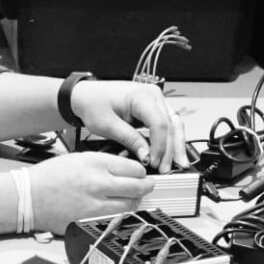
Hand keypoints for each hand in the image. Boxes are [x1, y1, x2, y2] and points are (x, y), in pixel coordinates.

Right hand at [28, 152, 153, 233]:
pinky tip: (118, 210)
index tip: (140, 172)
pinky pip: (116, 220)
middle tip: (147, 185)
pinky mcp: (90, 222)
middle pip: (138, 187)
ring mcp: (95, 205)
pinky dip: (121, 215)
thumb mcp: (79, 158)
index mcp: (95, 163)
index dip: (141, 171)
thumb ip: (105, 163)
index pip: (134, 167)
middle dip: (146, 186)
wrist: (29, 196)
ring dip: (136, 202)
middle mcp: (98, 184)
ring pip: (131, 206)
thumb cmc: (49, 176)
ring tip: (133, 198)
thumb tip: (127, 168)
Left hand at [70, 80, 187, 172]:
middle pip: (171, 124)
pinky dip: (171, 139)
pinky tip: (172, 153)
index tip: (154, 162)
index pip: (159, 123)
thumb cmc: (93, 103)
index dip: (159, 146)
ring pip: (174, 123)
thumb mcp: (107, 125)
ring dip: (176, 145)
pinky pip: (168, 123)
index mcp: (141, 95)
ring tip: (177, 164)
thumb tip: (147, 156)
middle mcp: (152, 94)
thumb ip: (130, 140)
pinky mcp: (154, 106)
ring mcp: (155, 99)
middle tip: (166, 169)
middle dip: (170, 149)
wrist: (86, 94)